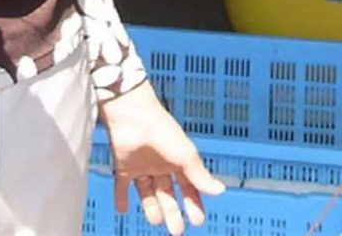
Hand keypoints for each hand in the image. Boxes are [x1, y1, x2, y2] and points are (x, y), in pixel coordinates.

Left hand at [98, 82, 224, 232]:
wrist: (134, 117)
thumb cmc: (163, 131)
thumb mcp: (185, 156)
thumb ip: (200, 176)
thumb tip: (220, 191)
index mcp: (178, 160)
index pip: (188, 187)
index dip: (193, 203)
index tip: (197, 220)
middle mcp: (160, 165)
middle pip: (167, 194)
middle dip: (173, 212)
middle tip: (177, 231)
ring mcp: (141, 166)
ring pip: (147, 192)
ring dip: (151, 207)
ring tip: (155, 221)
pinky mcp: (123, 166)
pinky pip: (122, 186)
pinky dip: (121, 198)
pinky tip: (122, 210)